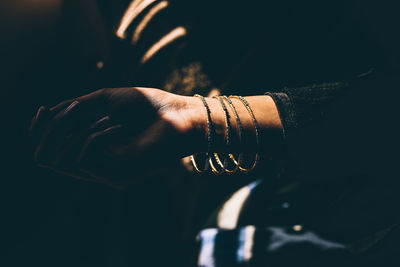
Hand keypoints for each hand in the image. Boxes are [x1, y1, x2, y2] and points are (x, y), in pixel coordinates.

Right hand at [30, 87, 203, 186]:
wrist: (180, 116)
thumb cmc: (148, 106)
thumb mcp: (107, 101)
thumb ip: (78, 108)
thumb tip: (49, 112)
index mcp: (98, 147)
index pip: (57, 148)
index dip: (43, 131)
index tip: (41, 109)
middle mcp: (100, 163)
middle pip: (53, 159)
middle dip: (49, 131)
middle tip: (56, 110)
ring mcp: (109, 172)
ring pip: (66, 158)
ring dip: (77, 130)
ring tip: (105, 114)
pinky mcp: (118, 175)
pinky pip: (85, 158)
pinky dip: (94, 135)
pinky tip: (116, 124)